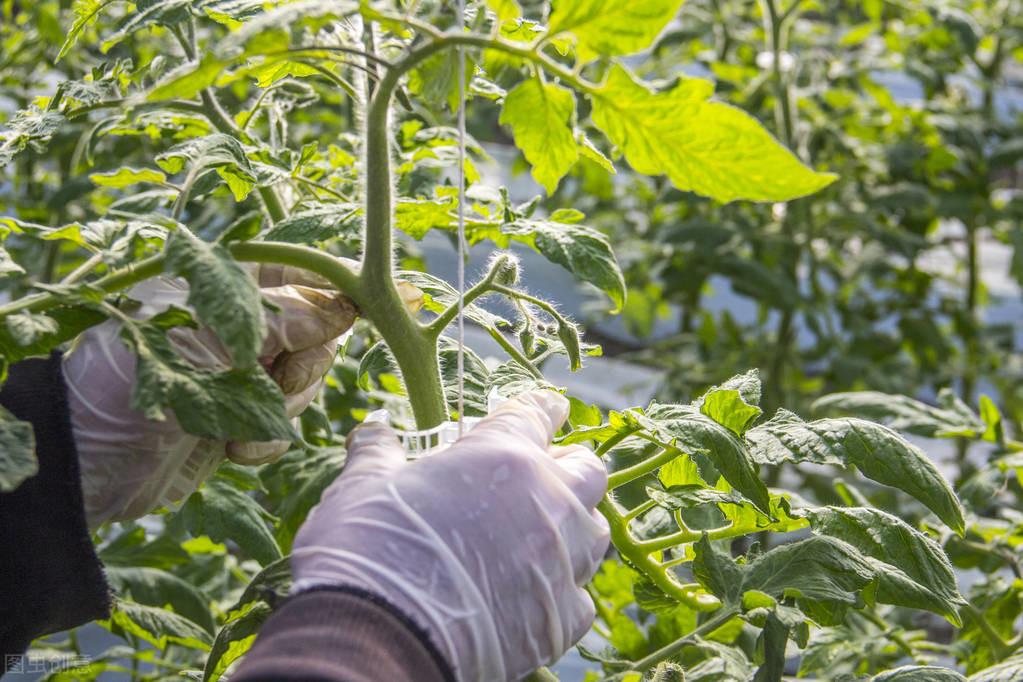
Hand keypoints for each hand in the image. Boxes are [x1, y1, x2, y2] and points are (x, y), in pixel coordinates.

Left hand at [64, 264, 356, 527]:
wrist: (82, 459)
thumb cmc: (128, 377)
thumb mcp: (209, 337)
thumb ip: (284, 318)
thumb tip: (347, 305)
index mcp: (225, 282)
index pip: (304, 270)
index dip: (343, 287)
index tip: (383, 304)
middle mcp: (238, 320)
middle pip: (320, 330)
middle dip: (304, 366)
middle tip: (273, 382)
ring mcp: (241, 368)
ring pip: (307, 379)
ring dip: (281, 408)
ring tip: (233, 424)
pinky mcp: (241, 415)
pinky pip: (286, 422)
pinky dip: (265, 439)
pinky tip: (228, 448)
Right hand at [291, 391, 609, 681]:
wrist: (379, 639)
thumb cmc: (371, 547)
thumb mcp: (363, 485)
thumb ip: (378, 452)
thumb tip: (372, 430)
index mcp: (503, 455)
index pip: (537, 414)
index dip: (541, 409)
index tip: (547, 409)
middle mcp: (547, 501)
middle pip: (587, 470)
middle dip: (569, 467)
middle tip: (543, 474)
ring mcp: (561, 561)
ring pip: (594, 531)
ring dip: (573, 527)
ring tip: (543, 533)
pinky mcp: (562, 618)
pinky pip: (581, 596)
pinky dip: (562, 590)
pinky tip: (535, 593)